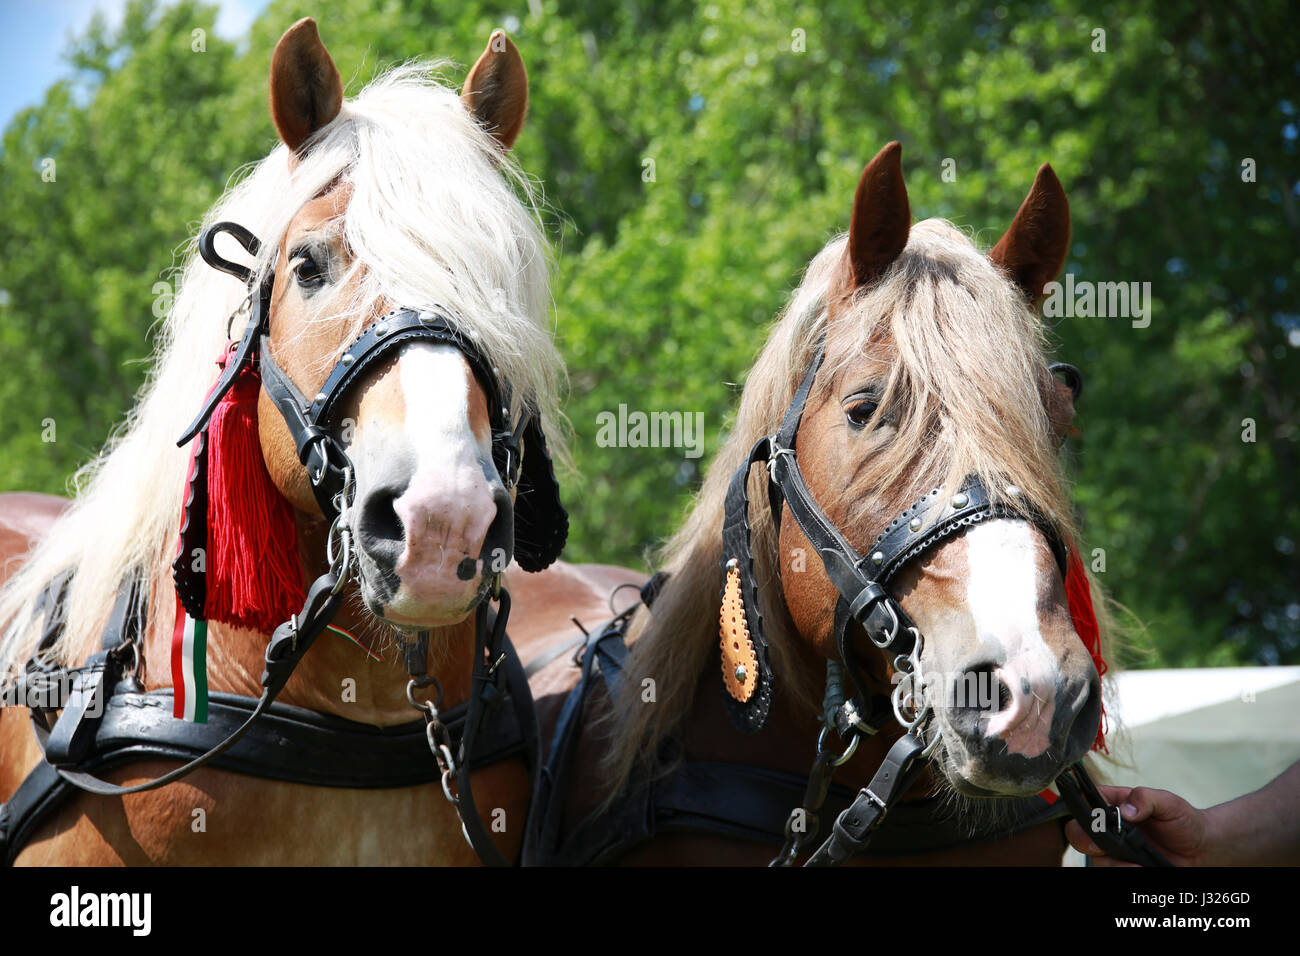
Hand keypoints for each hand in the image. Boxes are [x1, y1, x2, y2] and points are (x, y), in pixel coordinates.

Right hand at [1064, 784, 1209, 866]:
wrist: (1202, 849)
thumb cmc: (1184, 820)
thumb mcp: (1169, 803)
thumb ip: (1146, 798)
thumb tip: (1125, 811)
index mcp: (1114, 803)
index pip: (1086, 800)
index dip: (1083, 809)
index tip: (1095, 819)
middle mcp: (1109, 826)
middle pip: (1078, 832)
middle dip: (1085, 840)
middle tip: (1101, 846)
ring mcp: (1115, 848)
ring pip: (1094, 857)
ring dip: (1112, 863)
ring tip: (1136, 864)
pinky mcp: (1123, 865)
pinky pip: (1111, 870)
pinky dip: (1123, 871)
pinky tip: (1139, 868)